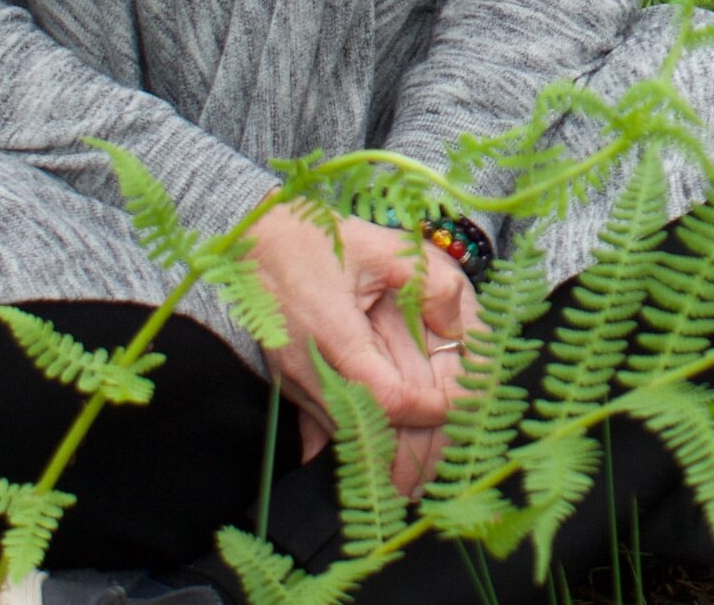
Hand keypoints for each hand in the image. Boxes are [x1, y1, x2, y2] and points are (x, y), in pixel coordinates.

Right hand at [247, 203, 480, 493]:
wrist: (250, 241)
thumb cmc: (317, 239)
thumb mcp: (382, 247)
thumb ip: (429, 280)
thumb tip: (463, 320)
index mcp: (334, 336)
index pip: (388, 398)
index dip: (427, 409)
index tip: (457, 406)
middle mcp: (310, 370)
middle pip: (366, 429)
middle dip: (408, 449)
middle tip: (442, 462)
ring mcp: (294, 382)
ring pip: (343, 433)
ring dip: (379, 451)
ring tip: (416, 474)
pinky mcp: (287, 384)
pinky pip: (318, 425)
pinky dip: (347, 441)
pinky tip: (370, 461)